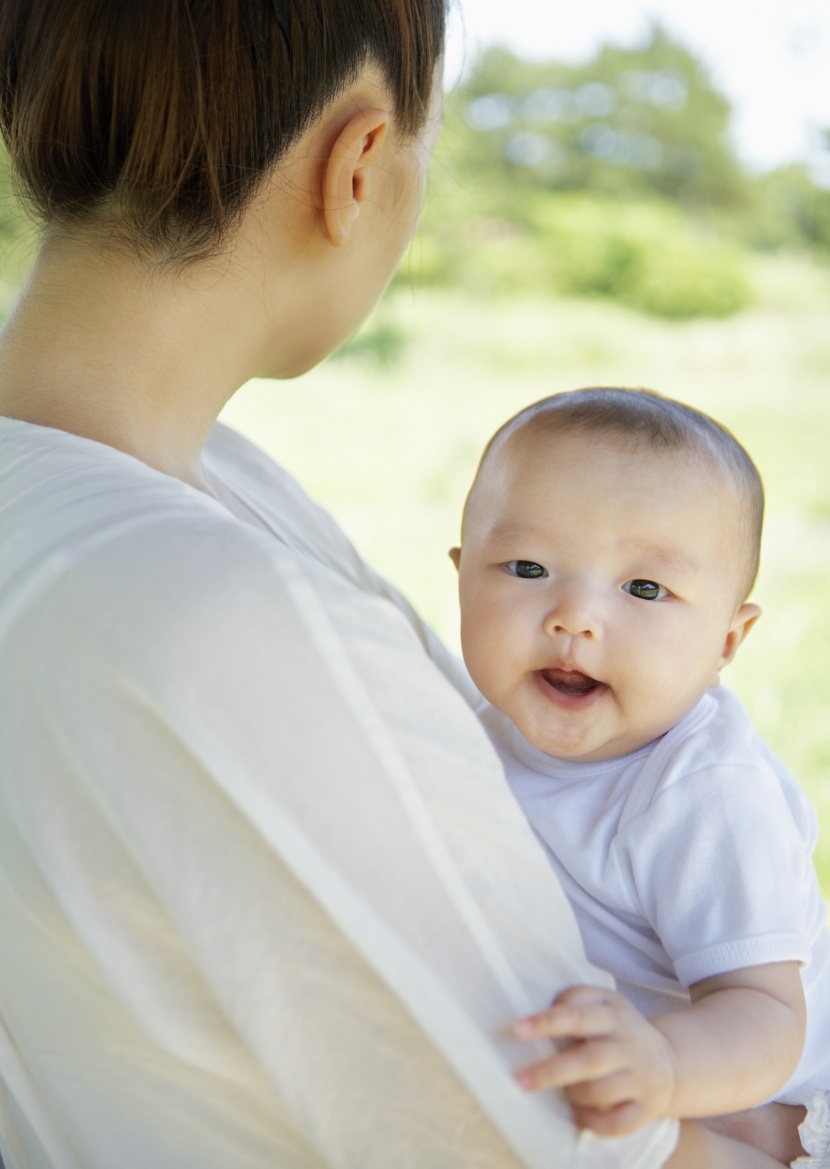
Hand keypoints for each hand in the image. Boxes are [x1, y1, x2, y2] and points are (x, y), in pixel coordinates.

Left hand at [513, 985, 677, 1136]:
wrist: (670, 1061)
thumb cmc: (620, 1030)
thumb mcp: (605, 1002)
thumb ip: (576, 999)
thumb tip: (542, 1011)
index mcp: (614, 1015)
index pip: (578, 1016)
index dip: (548, 1022)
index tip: (518, 1029)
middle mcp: (628, 1047)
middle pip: (588, 1060)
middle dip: (550, 1071)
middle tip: (519, 1078)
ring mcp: (640, 1080)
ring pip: (600, 1092)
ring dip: (574, 1094)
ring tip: (563, 1091)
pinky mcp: (646, 1109)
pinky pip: (617, 1124)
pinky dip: (594, 1122)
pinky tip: (580, 1114)